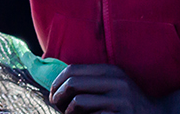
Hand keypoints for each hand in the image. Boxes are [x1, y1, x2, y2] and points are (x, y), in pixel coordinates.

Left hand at [49, 64, 164, 113]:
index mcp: (111, 71)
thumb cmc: (127, 103)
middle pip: (72, 84)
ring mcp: (121, 102)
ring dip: (68, 112)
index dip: (56, 83)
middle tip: (57, 107)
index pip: (72, 70)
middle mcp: (117, 83)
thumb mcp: (112, 85)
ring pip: (78, 103)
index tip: (53, 94)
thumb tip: (55, 84)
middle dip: (58, 97)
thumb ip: (90, 81)